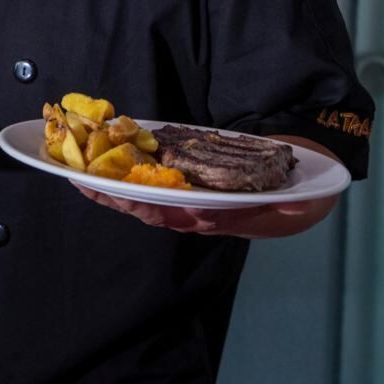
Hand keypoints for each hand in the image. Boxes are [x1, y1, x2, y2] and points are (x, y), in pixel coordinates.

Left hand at [72, 183, 337, 238]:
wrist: (303, 192)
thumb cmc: (294, 199)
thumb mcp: (294, 204)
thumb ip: (282, 207)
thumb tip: (279, 209)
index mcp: (215, 218)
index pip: (174, 216)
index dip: (145, 207)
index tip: (122, 197)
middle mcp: (196, 213)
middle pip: (146, 208)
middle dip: (112, 197)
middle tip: (81, 182)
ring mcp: (189, 199)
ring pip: (142, 198)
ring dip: (111, 188)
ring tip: (79, 174)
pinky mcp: (186, 183)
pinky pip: (151, 183)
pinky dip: (126, 175)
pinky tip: (103, 166)